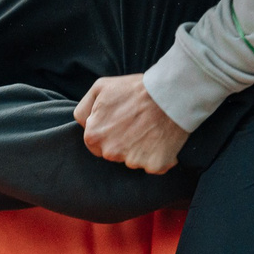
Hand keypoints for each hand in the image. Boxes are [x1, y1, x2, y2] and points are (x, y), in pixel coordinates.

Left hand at [74, 74, 188, 173]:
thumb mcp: (100, 88)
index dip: (109, 133)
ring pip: (134, 161)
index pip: (96, 145)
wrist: (169, 93)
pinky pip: (155, 166)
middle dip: (124, 143)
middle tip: (138, 124)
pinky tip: (163, 139)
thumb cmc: (134, 89)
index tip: (122, 123)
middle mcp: (110, 153)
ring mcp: (132, 161)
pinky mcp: (154, 165)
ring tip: (152, 128)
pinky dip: (159, 156)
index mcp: (93, 136)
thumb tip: (84, 124)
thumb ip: (83, 109)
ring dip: (142, 150)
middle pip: (114, 154)